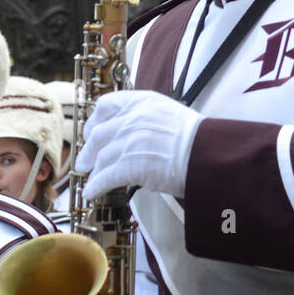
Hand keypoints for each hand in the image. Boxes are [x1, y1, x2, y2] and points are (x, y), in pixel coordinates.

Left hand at [79, 91, 201, 200]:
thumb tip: (132, 133)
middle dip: (89, 151)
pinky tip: (92, 193)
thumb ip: (147, 119)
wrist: (209, 154)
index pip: (107, 104)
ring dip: (93, 172)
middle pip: (98, 134)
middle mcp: (132, 118)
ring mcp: (130, 141)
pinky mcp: (131, 165)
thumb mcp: (170, 115)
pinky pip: (105, 177)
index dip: (95, 120)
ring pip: (101, 157)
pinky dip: (95, 186)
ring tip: (91, 180)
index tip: (92, 130)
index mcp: (142, 102)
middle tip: (84, 162)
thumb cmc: (197, 139)